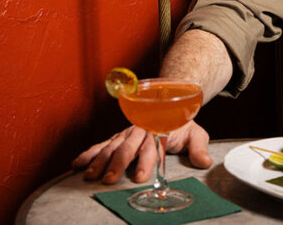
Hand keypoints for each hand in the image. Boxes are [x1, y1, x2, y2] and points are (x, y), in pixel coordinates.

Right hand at [72, 120, 211, 183]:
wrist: (169, 103)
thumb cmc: (181, 123)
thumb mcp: (195, 133)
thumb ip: (198, 148)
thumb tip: (205, 162)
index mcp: (158, 130)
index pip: (151, 147)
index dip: (145, 162)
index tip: (139, 177)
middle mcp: (140, 131)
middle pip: (127, 147)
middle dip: (117, 164)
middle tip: (109, 180)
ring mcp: (127, 133)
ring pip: (111, 146)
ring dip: (99, 160)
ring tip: (90, 175)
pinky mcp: (118, 136)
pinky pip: (102, 144)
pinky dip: (89, 153)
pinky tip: (77, 163)